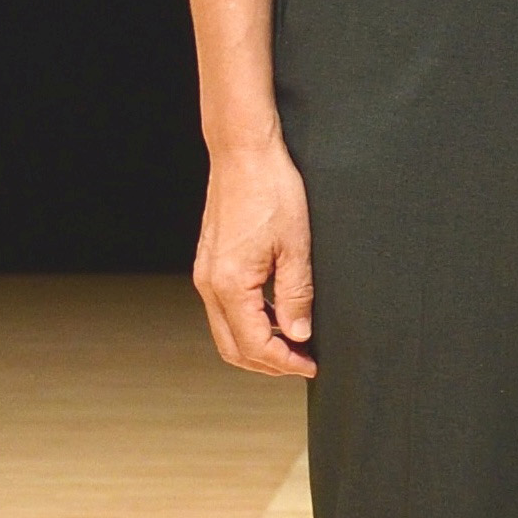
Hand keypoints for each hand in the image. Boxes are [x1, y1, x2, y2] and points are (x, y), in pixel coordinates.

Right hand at [194, 138, 317, 377]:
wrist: (243, 153)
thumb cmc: (271, 190)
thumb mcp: (296, 246)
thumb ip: (296, 295)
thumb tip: (297, 335)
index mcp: (230, 285)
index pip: (254, 345)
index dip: (284, 362)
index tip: (311, 365)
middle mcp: (210, 284)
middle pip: (232, 347)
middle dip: (267, 363)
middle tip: (301, 363)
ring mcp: (206, 273)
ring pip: (226, 330)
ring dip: (258, 343)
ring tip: (293, 342)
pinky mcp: (210, 263)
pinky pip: (225, 308)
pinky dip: (249, 321)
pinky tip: (277, 314)